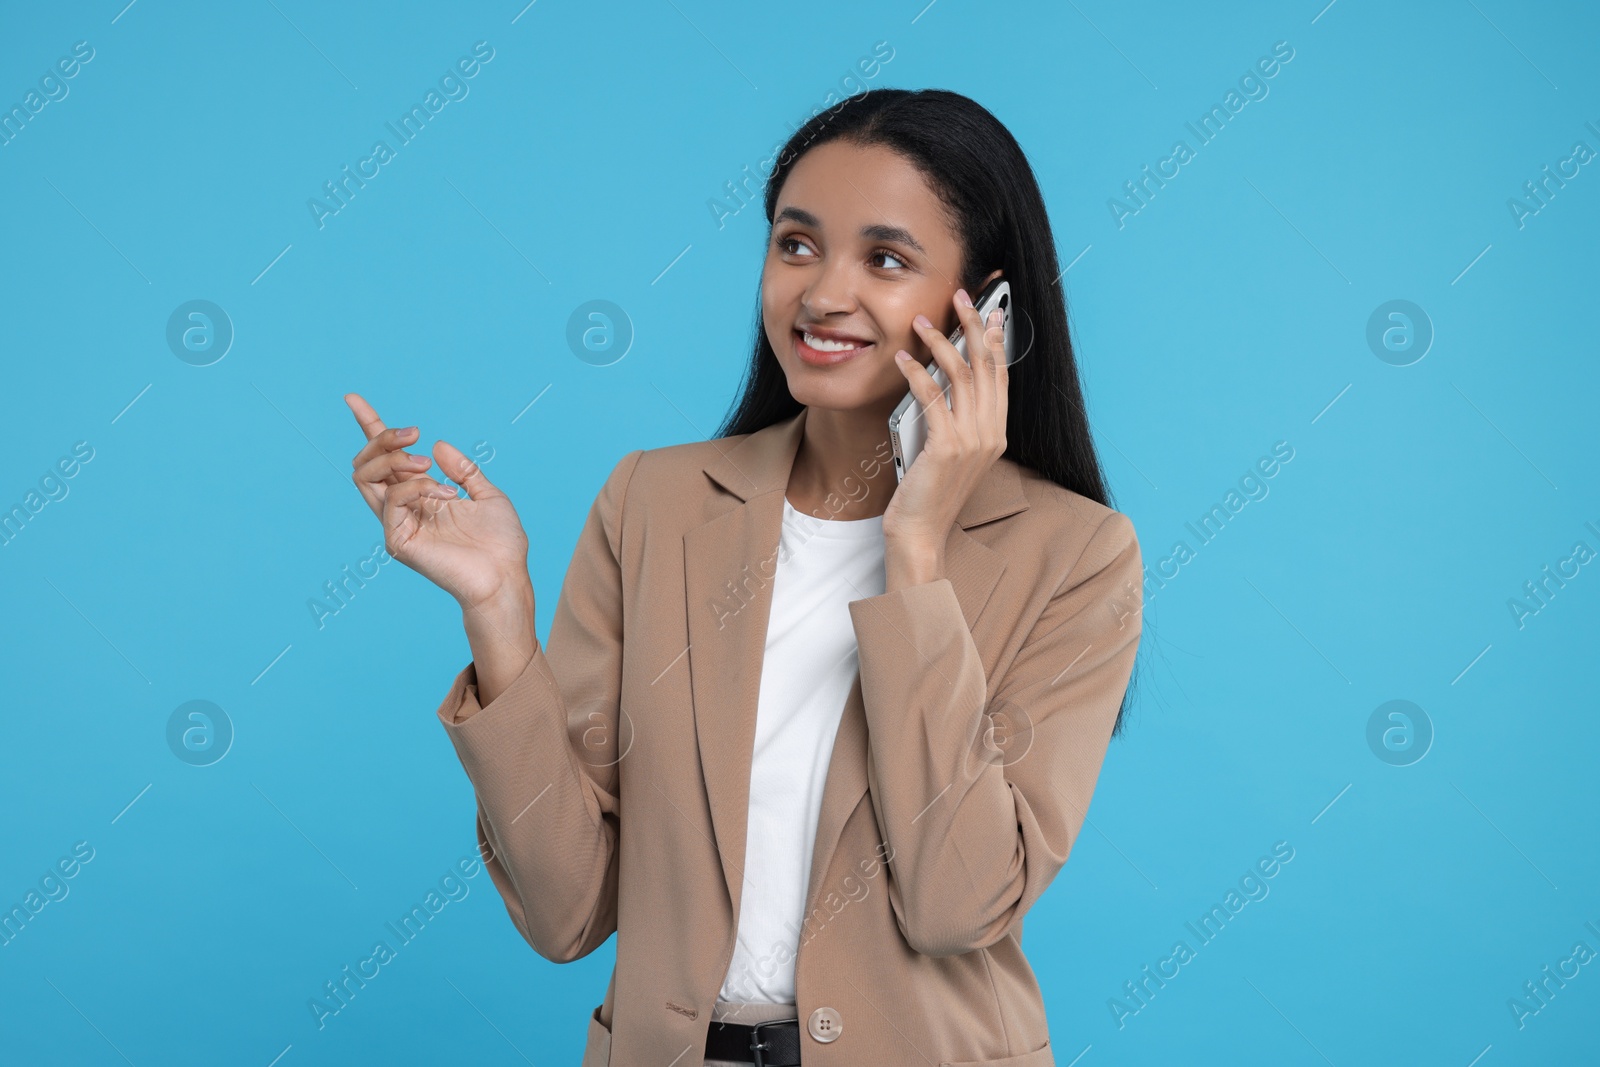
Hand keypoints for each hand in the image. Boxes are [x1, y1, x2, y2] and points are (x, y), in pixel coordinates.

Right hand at [345, 392, 530, 610]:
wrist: (506, 576)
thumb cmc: (501, 543)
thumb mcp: (488, 494)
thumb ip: (464, 470)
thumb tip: (437, 445)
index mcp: (421, 496)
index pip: (386, 459)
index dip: (370, 427)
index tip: (353, 398)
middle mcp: (403, 509)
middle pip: (366, 463)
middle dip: (382, 437)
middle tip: (414, 431)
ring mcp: (397, 525)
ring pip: (365, 477)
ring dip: (393, 458)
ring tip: (426, 465)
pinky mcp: (397, 540)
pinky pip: (392, 499)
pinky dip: (417, 487)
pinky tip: (444, 495)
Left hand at [883, 288, 1009, 564]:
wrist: (920, 533)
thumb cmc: (927, 494)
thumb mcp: (947, 451)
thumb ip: (952, 419)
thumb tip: (939, 380)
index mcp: (996, 433)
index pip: (1001, 375)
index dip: (996, 339)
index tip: (991, 308)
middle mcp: (990, 434)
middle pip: (987, 366)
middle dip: (974, 324)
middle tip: (961, 295)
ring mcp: (971, 441)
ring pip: (961, 375)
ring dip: (941, 341)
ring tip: (922, 320)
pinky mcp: (946, 447)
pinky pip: (932, 397)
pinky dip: (916, 373)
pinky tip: (902, 358)